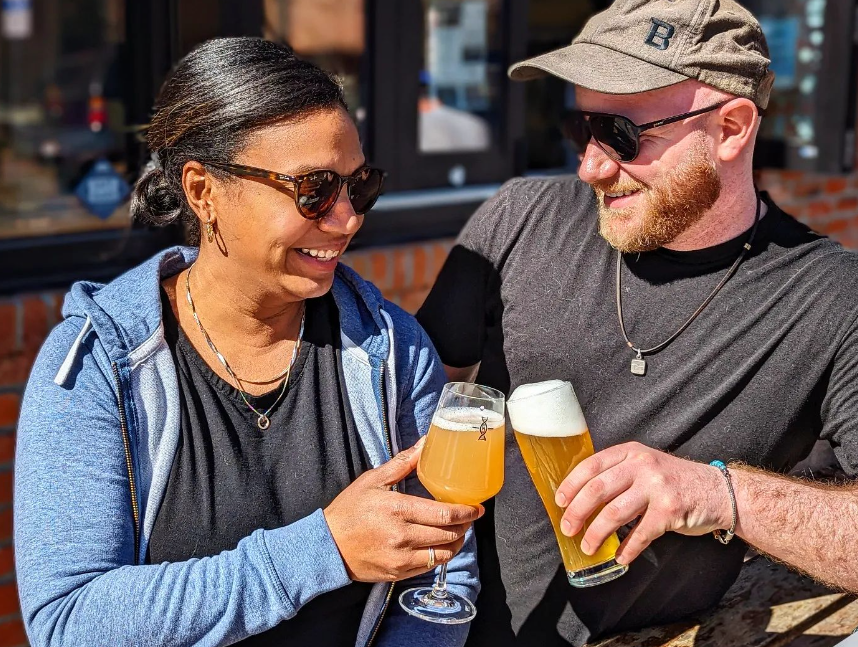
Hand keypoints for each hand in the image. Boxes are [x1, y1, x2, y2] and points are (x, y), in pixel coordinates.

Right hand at [324, 439, 483, 582]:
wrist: (327, 546)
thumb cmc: (349, 510)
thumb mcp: (373, 480)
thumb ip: (403, 463)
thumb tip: (425, 443)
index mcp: (398, 509)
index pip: (444, 513)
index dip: (466, 512)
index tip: (477, 508)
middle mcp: (402, 536)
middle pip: (448, 534)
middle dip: (465, 526)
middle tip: (470, 518)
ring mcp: (400, 558)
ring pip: (442, 553)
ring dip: (456, 543)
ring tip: (458, 532)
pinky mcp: (398, 573)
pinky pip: (429, 566)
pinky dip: (440, 556)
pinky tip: (440, 546)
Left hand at [555, 442, 730, 564]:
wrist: (716, 490)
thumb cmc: (672, 481)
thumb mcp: (644, 465)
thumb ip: (618, 474)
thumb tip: (580, 499)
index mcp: (630, 452)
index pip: (592, 465)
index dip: (571, 484)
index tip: (559, 501)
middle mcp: (642, 465)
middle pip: (598, 489)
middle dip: (577, 511)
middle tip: (568, 528)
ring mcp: (657, 487)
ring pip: (615, 513)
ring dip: (597, 534)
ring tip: (588, 547)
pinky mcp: (670, 511)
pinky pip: (641, 534)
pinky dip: (627, 549)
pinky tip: (619, 557)